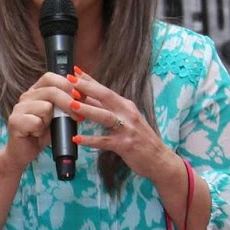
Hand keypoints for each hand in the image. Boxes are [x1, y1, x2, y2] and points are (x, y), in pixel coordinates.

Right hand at [0, 71, 76, 171]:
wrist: (25, 152)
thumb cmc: (43, 133)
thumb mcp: (59, 116)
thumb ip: (67, 104)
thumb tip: (85, 94)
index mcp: (36, 91)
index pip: (50, 78)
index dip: (67, 85)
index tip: (80, 97)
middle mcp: (26, 96)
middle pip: (51, 91)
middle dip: (68, 104)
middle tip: (78, 117)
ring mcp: (18, 108)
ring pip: (45, 107)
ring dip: (50, 121)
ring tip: (45, 128)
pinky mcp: (14, 121)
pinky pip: (36, 122)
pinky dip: (40, 131)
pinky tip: (36, 134)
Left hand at [63, 67, 177, 179]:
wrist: (160, 159)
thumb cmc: (141, 139)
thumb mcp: (127, 120)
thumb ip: (109, 110)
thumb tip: (87, 100)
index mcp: (126, 106)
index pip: (105, 89)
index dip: (90, 80)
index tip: (75, 70)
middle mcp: (127, 114)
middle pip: (105, 96)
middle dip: (87, 87)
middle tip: (70, 80)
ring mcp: (127, 129)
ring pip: (105, 116)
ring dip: (88, 109)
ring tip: (72, 105)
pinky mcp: (125, 145)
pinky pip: (104, 141)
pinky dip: (90, 140)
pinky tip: (77, 138)